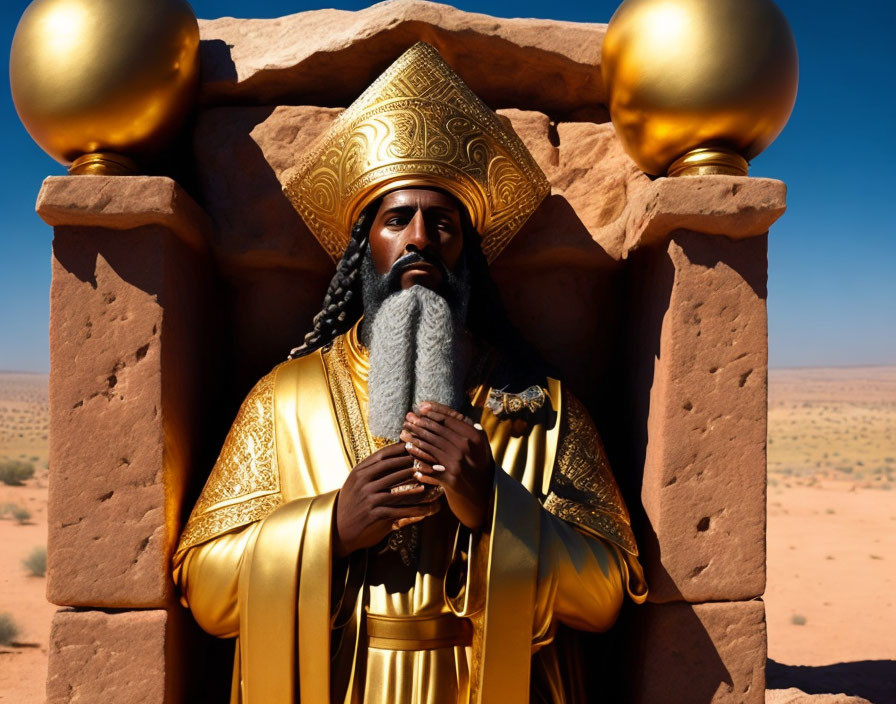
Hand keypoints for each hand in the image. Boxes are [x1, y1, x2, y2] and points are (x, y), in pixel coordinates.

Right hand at [334, 442, 441, 557]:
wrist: (336, 529)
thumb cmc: (351, 504)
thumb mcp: (357, 484)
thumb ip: (373, 471)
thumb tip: (396, 458)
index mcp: (360, 471)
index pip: (384, 454)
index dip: (402, 449)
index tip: (418, 446)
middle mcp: (363, 481)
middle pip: (393, 467)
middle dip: (413, 463)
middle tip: (431, 461)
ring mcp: (367, 497)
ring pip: (398, 487)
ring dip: (418, 484)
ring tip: (433, 481)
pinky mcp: (373, 513)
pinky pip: (398, 509)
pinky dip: (415, 508)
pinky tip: (428, 508)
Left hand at [400, 401, 494, 530]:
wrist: (486, 495)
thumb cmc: (479, 464)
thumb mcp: (479, 443)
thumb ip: (465, 427)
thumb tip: (451, 413)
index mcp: (476, 436)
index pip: (450, 419)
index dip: (434, 412)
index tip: (420, 406)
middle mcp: (467, 448)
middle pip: (438, 431)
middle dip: (420, 423)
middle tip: (407, 417)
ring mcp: (458, 464)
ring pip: (431, 446)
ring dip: (415, 438)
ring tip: (404, 432)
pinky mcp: (450, 479)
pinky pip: (428, 466)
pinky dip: (417, 457)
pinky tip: (408, 450)